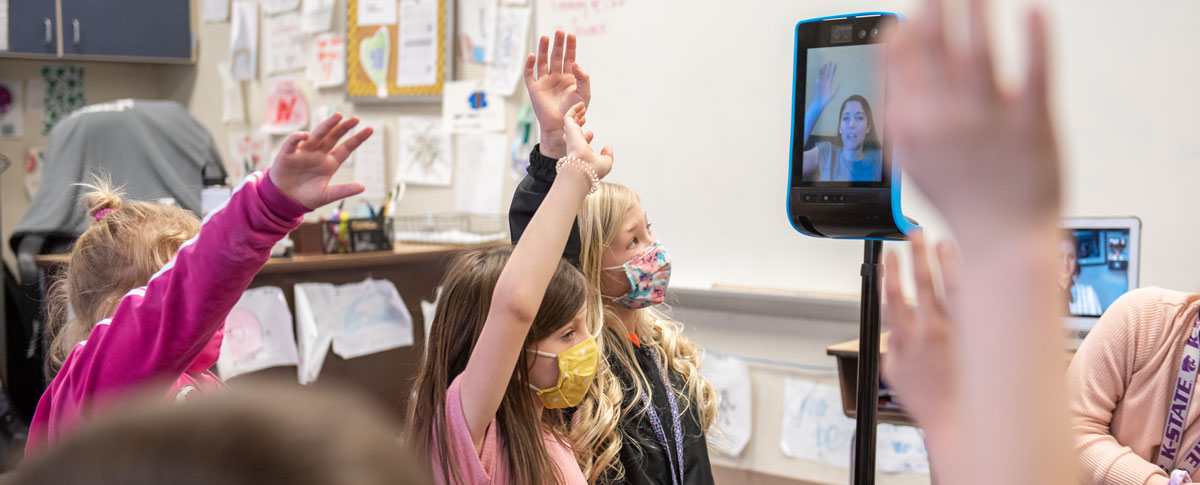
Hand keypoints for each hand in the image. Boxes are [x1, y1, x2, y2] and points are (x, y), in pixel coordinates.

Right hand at [268, 114, 372, 209]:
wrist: (285, 201)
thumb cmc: (306, 197)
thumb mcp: (327, 195)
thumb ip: (343, 190)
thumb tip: (363, 187)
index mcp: (329, 163)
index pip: (346, 148)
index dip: (357, 139)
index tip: (370, 129)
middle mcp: (318, 154)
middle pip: (333, 137)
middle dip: (343, 127)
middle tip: (355, 119)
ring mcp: (304, 152)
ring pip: (317, 135)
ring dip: (326, 125)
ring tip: (337, 116)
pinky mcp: (287, 154)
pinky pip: (292, 143)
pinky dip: (297, 138)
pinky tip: (305, 135)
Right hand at [525, 30, 591, 157]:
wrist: (562, 127)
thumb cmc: (574, 113)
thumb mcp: (584, 94)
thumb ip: (583, 78)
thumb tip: (575, 63)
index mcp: (569, 78)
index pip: (569, 58)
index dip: (570, 47)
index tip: (571, 35)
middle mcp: (556, 78)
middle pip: (556, 56)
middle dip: (558, 44)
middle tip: (559, 31)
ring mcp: (545, 82)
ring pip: (543, 62)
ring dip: (543, 49)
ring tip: (545, 37)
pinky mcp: (534, 89)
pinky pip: (530, 75)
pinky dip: (530, 65)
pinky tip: (533, 56)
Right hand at [563, 102, 611, 178]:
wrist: (583, 169)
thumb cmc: (593, 169)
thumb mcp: (606, 162)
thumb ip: (607, 155)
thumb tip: (608, 147)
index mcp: (580, 153)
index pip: (581, 144)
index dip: (586, 138)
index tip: (591, 133)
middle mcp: (574, 145)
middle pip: (573, 132)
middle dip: (577, 124)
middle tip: (583, 117)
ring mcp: (571, 137)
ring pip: (570, 123)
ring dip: (575, 114)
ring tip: (582, 106)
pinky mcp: (569, 129)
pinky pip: (569, 116)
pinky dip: (574, 110)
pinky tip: (581, 104)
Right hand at [813, 62, 839, 107]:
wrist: (820, 102)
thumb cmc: (827, 98)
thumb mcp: (833, 93)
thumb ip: (836, 87)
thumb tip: (840, 82)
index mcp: (830, 82)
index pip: (832, 74)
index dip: (833, 69)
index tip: (835, 64)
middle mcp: (825, 81)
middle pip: (827, 72)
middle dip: (828, 67)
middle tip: (830, 61)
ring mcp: (821, 82)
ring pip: (822, 74)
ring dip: (824, 69)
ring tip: (825, 64)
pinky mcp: (817, 83)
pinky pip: (818, 77)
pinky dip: (820, 73)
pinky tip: (821, 69)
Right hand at [882, 232, 959, 429]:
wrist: (961, 422)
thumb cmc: (929, 404)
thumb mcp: (895, 375)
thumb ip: (893, 347)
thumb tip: (894, 331)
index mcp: (906, 339)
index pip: (893, 295)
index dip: (889, 270)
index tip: (889, 253)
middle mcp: (931, 331)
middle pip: (922, 282)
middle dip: (917, 253)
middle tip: (914, 234)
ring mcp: (957, 332)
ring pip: (953, 285)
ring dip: (946, 260)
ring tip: (942, 241)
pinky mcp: (978, 336)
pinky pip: (977, 301)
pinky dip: (973, 281)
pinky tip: (972, 267)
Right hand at [885, 0, 1058, 231]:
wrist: (1003, 241)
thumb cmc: (962, 204)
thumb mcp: (913, 163)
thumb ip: (899, 118)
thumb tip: (892, 74)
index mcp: (914, 127)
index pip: (901, 66)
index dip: (905, 33)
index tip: (912, 13)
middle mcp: (947, 119)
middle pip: (937, 51)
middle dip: (937, 11)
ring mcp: (990, 120)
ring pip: (979, 54)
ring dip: (976, 14)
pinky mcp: (1033, 124)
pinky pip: (1034, 73)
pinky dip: (1035, 41)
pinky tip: (1034, 14)